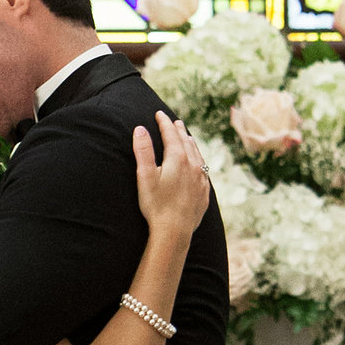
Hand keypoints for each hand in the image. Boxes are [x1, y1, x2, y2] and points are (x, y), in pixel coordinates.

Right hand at [132, 110, 208, 241]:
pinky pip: (203, 169)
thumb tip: (140, 128)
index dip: (164, 123)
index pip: (171, 134)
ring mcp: (201, 179)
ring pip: (197, 154)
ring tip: (187, 137)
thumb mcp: (145, 176)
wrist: (175, 231)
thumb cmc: (156, 204)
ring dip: (191, 143)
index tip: (159, 114)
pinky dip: (199, 160)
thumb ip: (143, 151)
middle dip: (179, 130)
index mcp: (178, 159)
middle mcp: (193, 165)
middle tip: (174, 121)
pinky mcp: (204, 192)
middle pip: (186, 142)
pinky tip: (198, 163)